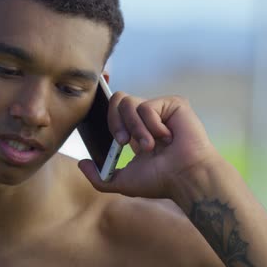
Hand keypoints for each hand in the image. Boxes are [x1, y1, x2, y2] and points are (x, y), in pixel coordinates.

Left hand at [78, 92, 218, 198]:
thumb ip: (100, 177)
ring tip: (150, 147)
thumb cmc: (160, 181)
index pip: (115, 105)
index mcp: (136, 130)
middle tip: (123, 142)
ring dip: (135, 129)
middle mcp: (147, 117)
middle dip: (114, 121)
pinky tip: (167, 138)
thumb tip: (81, 164)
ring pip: (128, 103)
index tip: (99, 84)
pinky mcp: (173, 103)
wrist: (185, 178)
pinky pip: (146, 107)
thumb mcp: (123, 182)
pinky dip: (152, 126)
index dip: (105, 95)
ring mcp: (160, 109)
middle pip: (118, 99)